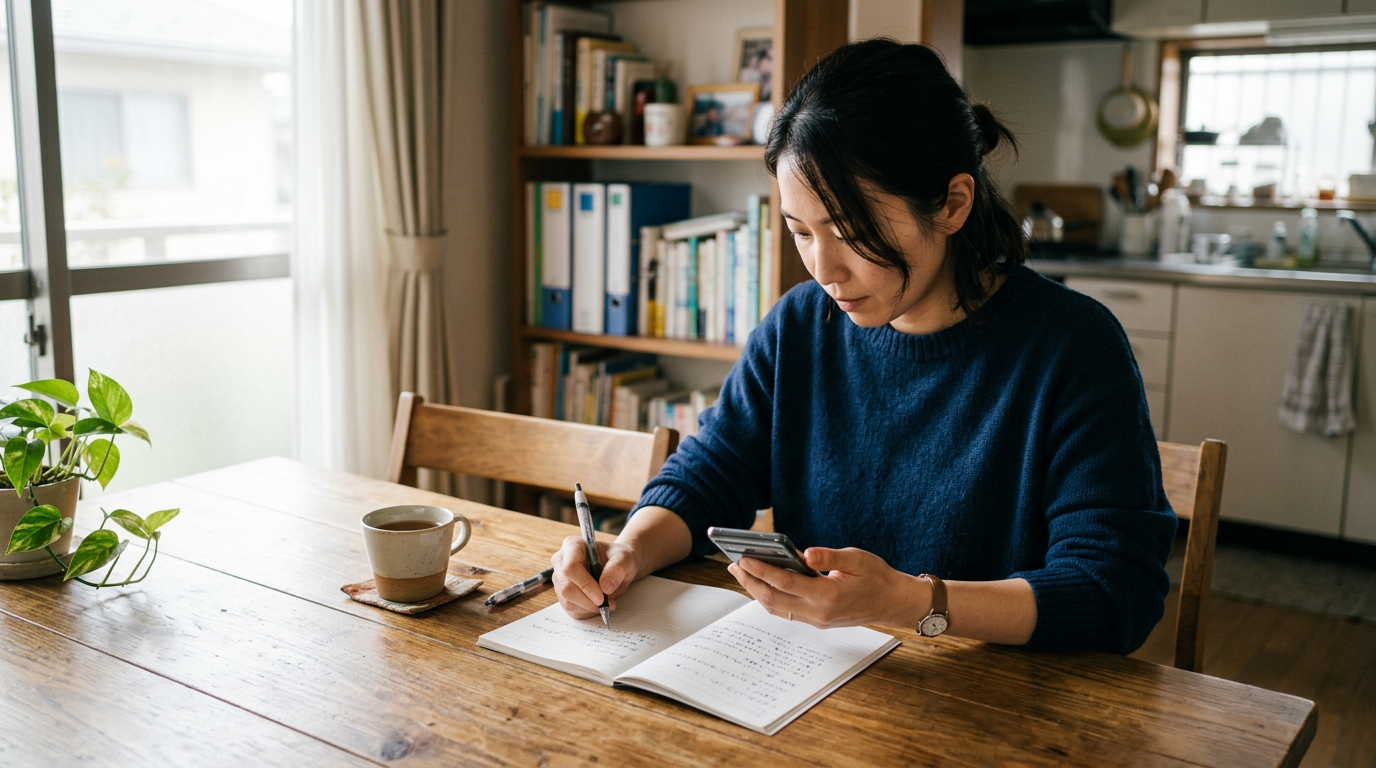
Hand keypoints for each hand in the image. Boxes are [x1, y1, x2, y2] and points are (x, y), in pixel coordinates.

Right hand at [550, 535, 639, 619]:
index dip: (585, 584)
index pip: (571, 568)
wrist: (617, 567)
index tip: (601, 597)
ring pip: (568, 602)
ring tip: (607, 603)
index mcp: (572, 546)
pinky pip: (571, 610)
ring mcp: (560, 580)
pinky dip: (587, 612)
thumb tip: (605, 587)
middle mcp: (561, 562)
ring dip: (589, 608)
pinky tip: (598, 605)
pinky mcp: (562, 595)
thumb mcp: (624, 559)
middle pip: (566, 588)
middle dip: (588, 601)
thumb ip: (617, 569)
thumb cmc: (618, 559)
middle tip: (607, 604)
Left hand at [727, 546, 927, 628]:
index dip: (762, 570)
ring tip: (742, 572)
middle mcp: (819, 612)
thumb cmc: (876, 576)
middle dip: (750, 583)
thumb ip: (829, 556)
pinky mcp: (817, 621)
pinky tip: (762, 582)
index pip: (785, 582)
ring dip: (757, 591)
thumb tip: (804, 553)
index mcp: (828, 595)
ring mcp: (817, 620)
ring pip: (777, 608)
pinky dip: (770, 596)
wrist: (893, 602)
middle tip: (734, 565)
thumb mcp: (856, 559)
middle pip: (774, 600)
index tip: (743, 558)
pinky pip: (787, 611)